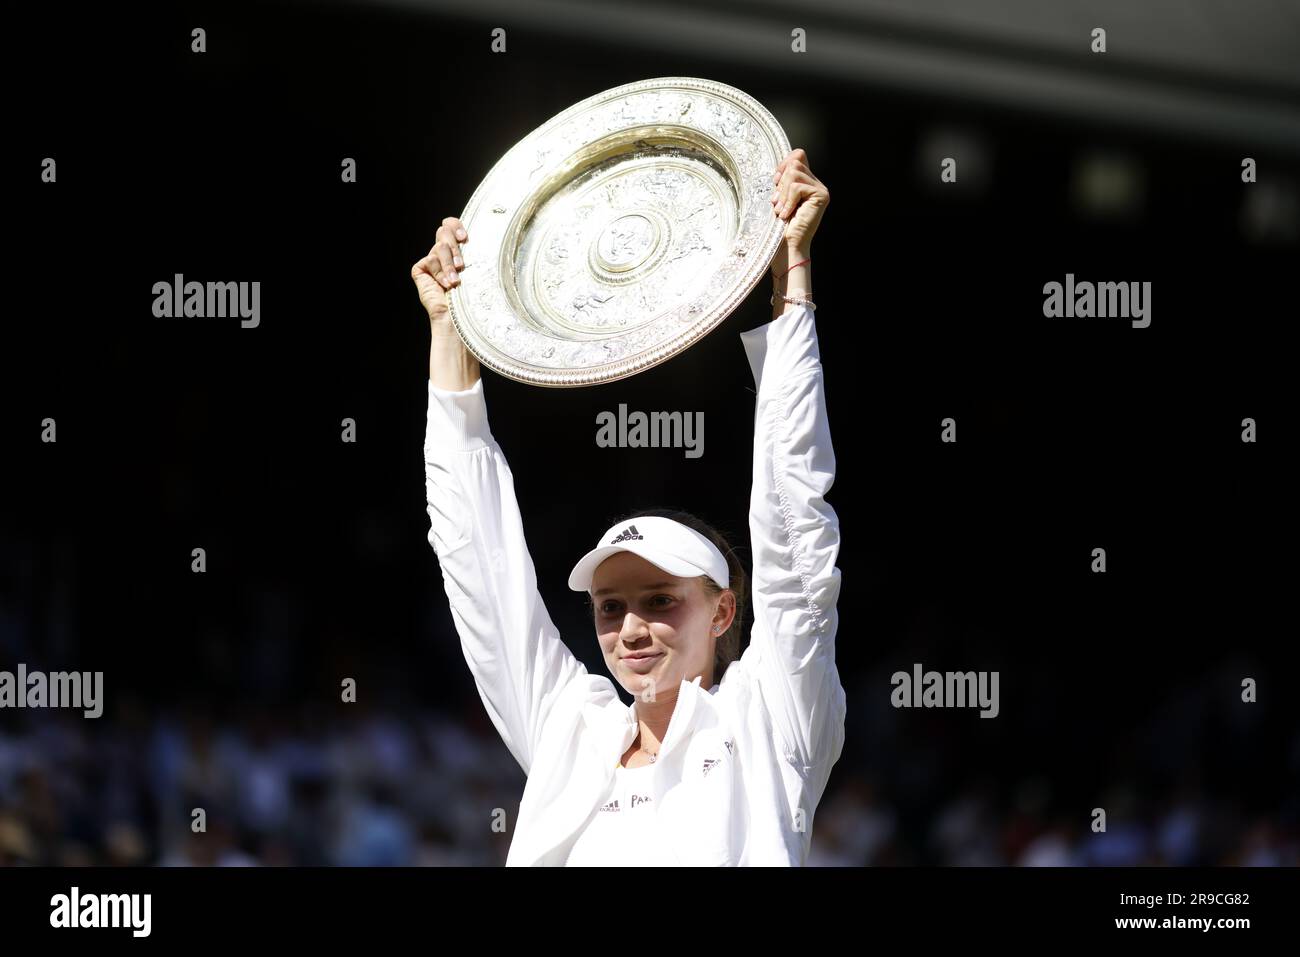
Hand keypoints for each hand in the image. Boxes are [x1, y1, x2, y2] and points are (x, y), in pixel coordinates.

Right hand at [411, 216, 468, 320]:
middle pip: (444, 231)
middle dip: (455, 248)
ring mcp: (431, 261)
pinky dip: (439, 273)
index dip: (456, 225)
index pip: (451, 224)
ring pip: (439, 247)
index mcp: (458, 248)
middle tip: (462, 265)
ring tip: (456, 281)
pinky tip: (445, 286)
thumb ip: (475, 250)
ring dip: (449, 265)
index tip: (465, 238)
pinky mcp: (420, 270)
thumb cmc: (473, 297)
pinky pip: (429, 260)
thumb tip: (487, 232)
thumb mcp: (478, 268)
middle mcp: (444, 252)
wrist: (459, 317)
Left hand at [769, 148, 827, 274]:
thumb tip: (783, 165)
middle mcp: (817, 184)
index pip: (797, 155)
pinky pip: (796, 186)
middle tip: (778, 203)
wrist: (787, 246)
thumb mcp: (779, 197)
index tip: (775, 184)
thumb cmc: (780, 225)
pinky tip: (786, 215)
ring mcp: (821, 189)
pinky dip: (787, 201)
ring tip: (781, 210)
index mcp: (807, 182)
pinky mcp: (821, 195)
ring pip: (794, 173)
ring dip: (783, 193)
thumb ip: (783, 180)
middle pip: (795, 162)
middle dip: (781, 183)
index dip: (783, 166)